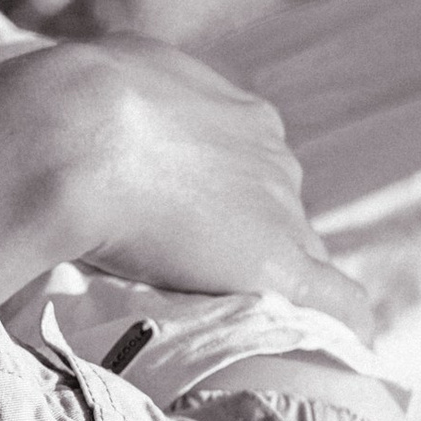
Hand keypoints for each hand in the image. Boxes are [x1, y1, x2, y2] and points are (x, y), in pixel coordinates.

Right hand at [74, 39, 376, 335]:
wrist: (77, 139)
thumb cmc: (74, 107)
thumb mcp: (113, 73)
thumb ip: (134, 94)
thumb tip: (109, 94)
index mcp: (238, 113)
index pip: (255, 167)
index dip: (227, 200)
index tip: (191, 224)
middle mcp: (270, 155)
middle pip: (279, 208)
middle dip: (248, 235)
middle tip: (197, 270)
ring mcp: (279, 209)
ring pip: (299, 251)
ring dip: (271, 278)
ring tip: (238, 314)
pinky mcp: (280, 262)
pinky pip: (336, 299)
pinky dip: (342, 323)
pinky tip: (346, 347)